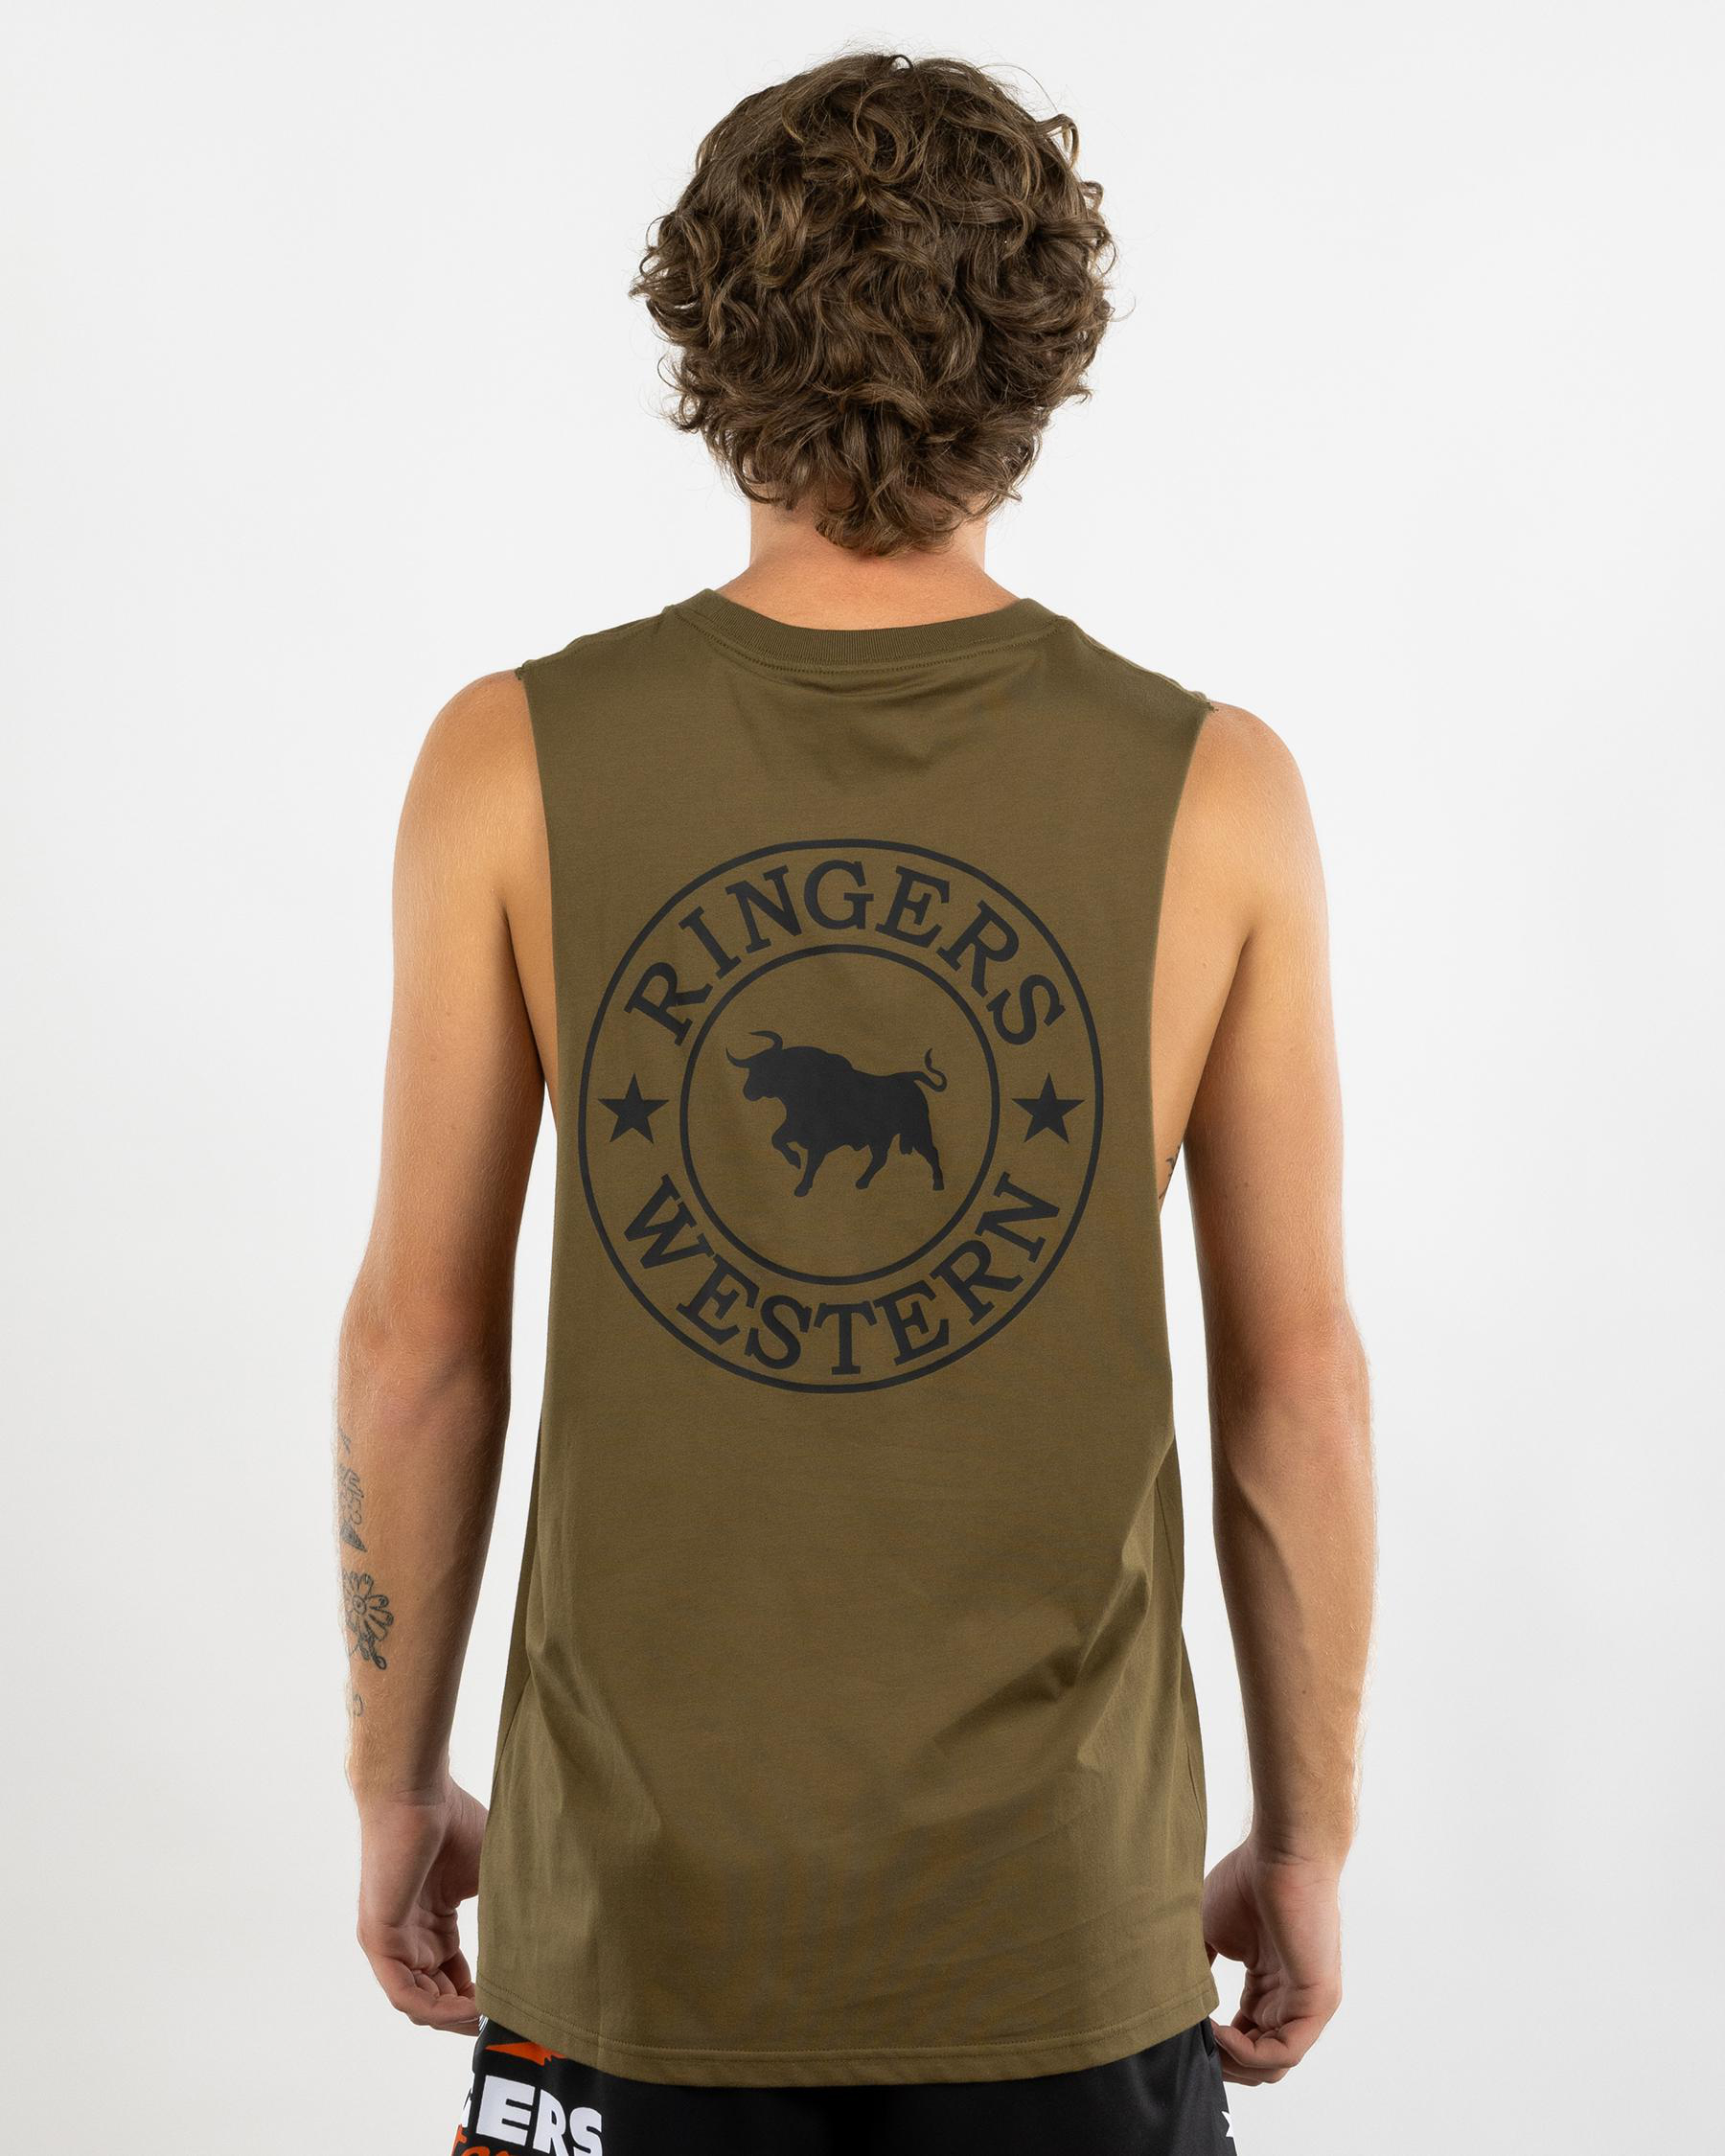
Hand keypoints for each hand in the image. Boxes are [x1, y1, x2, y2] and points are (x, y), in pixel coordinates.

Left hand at [356, 1777, 487, 2033]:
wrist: (416, 1791)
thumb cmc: (451, 1819)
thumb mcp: (486, 1874)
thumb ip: (503, 1907)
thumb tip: (545, 1933)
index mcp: (430, 1922)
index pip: (451, 1976)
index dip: (478, 1995)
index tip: (509, 2003)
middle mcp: (408, 1937)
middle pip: (435, 1995)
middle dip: (466, 2014)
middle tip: (502, 2022)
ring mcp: (390, 1940)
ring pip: (418, 2001)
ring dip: (453, 2018)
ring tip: (487, 2019)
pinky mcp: (378, 1938)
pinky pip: (403, 1992)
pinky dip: (435, 2008)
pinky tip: (466, 2009)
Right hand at [1202, 1839, 1342, 2084]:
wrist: (1281, 1852)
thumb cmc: (1247, 1880)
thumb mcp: (1210, 1931)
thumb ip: (1197, 1967)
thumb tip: (1172, 1999)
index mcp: (1271, 1987)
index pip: (1247, 2039)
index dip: (1216, 2047)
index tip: (1184, 2037)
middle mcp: (1292, 2001)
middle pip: (1261, 2060)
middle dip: (1224, 2064)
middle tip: (1191, 2052)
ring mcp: (1308, 2004)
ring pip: (1274, 2064)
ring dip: (1234, 2063)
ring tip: (1203, 2041)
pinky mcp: (1318, 2001)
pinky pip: (1285, 2050)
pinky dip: (1248, 2053)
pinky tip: (1219, 2033)